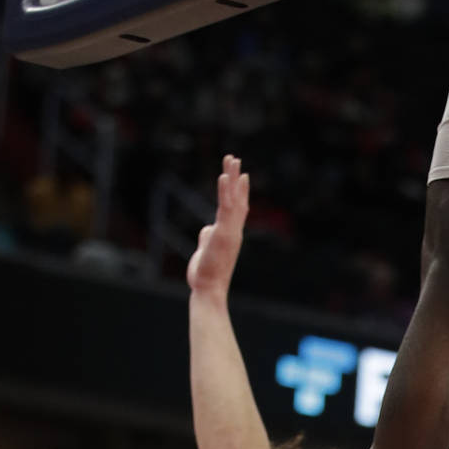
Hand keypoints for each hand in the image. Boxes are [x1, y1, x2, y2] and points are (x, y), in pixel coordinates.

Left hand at [186, 155, 248, 298]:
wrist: (209, 289)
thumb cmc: (206, 274)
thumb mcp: (207, 250)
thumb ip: (208, 237)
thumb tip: (207, 229)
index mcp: (230, 234)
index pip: (238, 209)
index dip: (240, 192)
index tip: (241, 176)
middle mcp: (233, 231)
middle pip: (238, 199)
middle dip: (236, 179)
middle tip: (235, 159)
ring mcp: (230, 231)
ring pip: (232, 200)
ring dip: (232, 179)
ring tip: (231, 160)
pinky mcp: (223, 233)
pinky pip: (225, 208)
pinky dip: (225, 192)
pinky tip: (223, 177)